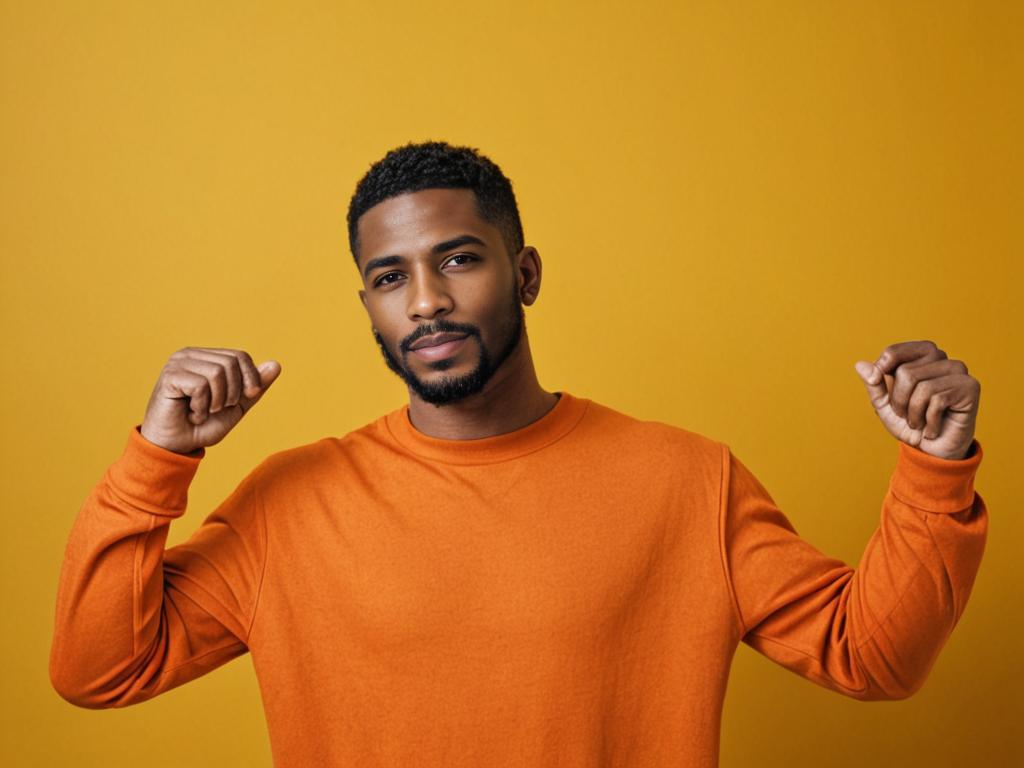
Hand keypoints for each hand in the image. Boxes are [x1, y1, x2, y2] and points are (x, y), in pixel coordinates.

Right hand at [140, 347, 281, 454]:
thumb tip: (276, 364)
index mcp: (206, 357)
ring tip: (203, 411)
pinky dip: (202, 407)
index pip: (241, 356)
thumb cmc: (204, 426)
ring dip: (216, 402)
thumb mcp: (237, 406)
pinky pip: (201, 386)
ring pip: (217, 373)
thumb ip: (255, 386)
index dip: (251, 378)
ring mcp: (178, 363)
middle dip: (232, 393)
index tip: (246, 398)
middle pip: (232, 363)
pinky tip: (191, 413)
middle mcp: (191, 355)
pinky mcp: (170, 375)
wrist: (177, 447)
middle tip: (216, 409)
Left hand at [853, 340, 978, 459]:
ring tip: (921, 422)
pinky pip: (937, 400)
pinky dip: (929, 421)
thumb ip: (873, 384)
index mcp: (921, 356)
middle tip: (909, 415)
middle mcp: (941, 358)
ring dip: (914, 413)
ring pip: (921, 387)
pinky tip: (935, 427)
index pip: (894, 352)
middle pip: (905, 373)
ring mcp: (958, 370)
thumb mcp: (884, 405)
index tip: (885, 393)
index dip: (882, 373)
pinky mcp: (970, 387)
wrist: (933, 451)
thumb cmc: (911, 423)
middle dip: (900, 401)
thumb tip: (860, 365)